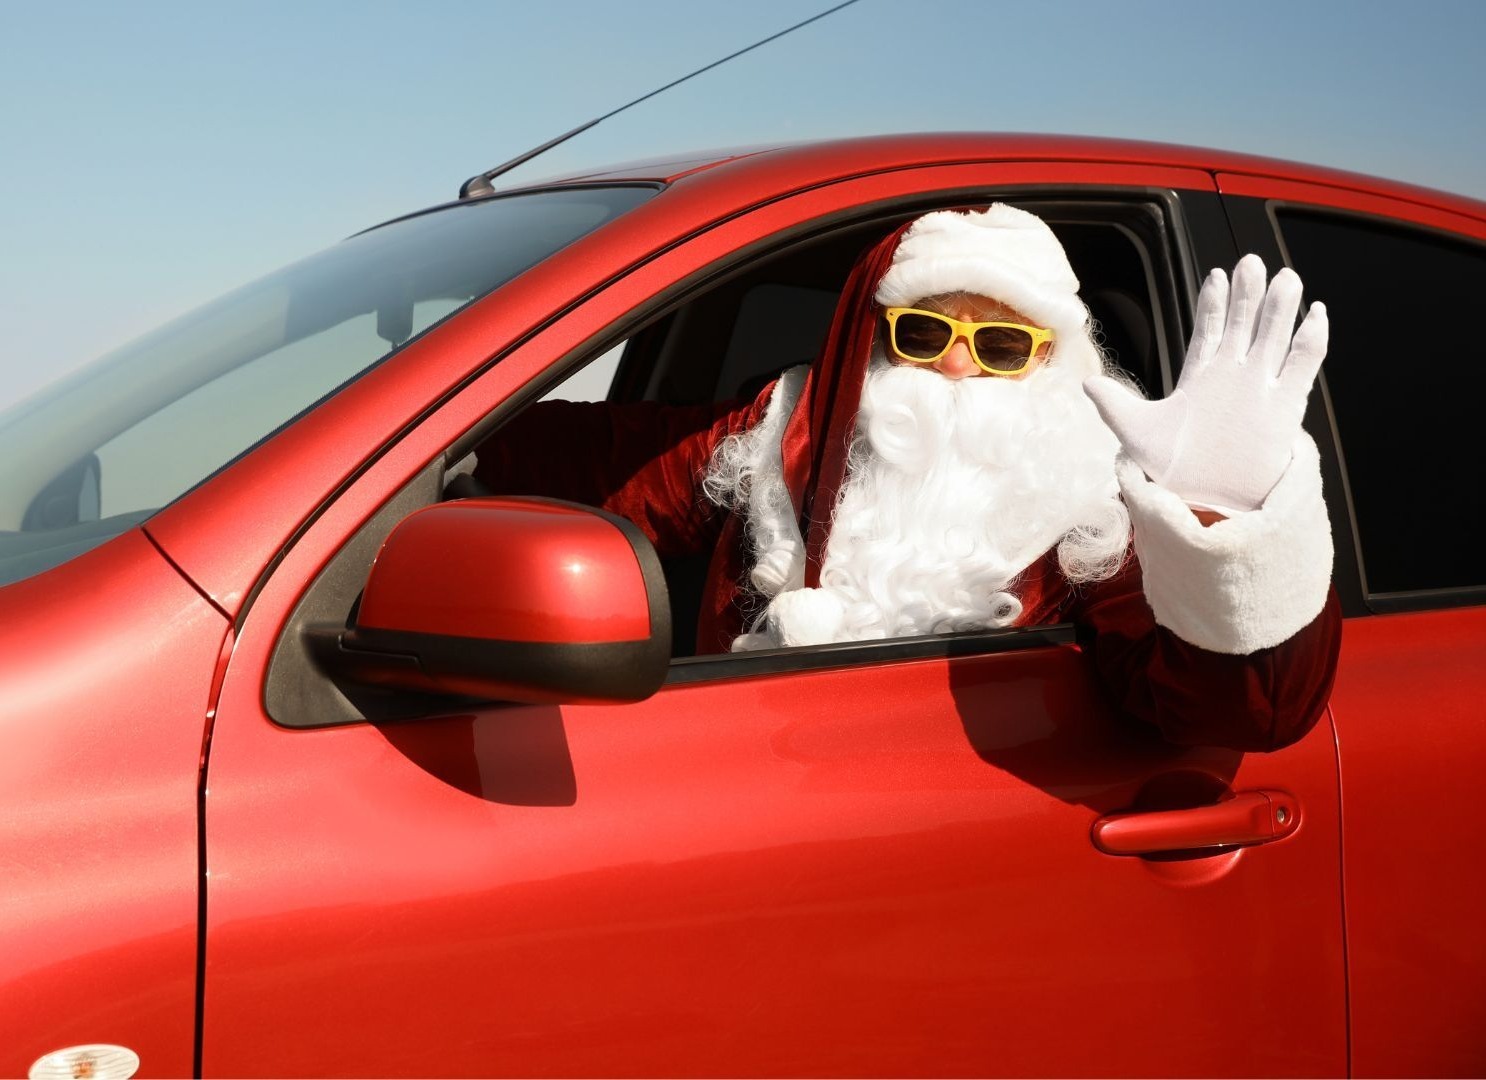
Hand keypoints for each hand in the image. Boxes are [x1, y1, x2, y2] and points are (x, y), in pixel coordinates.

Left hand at [1083, 255, 1327, 514]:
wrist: (1205, 505)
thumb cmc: (1173, 473)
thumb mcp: (1137, 435)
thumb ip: (1115, 405)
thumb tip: (1088, 383)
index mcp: (1198, 378)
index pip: (1208, 330)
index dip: (1212, 303)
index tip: (1216, 275)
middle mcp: (1231, 377)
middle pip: (1243, 325)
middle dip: (1248, 294)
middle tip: (1252, 262)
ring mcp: (1259, 389)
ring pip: (1273, 338)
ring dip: (1281, 309)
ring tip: (1286, 278)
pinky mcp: (1283, 408)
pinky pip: (1302, 367)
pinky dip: (1310, 340)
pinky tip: (1316, 314)